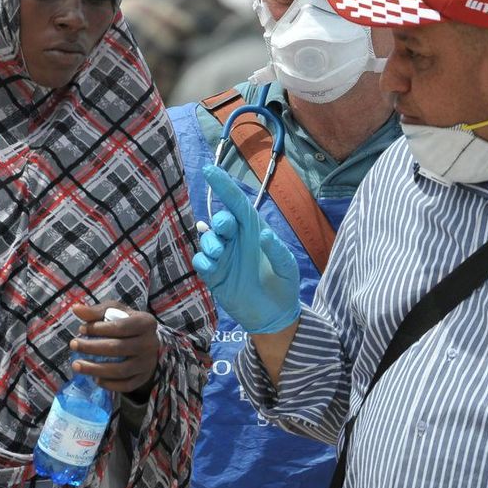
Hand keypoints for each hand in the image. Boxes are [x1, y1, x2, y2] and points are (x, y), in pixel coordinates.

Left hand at [68, 303, 159, 393]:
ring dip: (95, 369)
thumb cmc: (126, 323)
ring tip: (76, 365)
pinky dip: (109, 384)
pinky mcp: (144, 377)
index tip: (81, 329)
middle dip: (92, 348)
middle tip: (73, 345)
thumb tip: (76, 309)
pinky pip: (126, 385)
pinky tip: (95, 379)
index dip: (98, 329)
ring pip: (120, 370)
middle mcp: (150, 343)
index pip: (120, 327)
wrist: (146, 342)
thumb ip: (95, 312)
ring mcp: (148, 363)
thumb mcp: (113, 312)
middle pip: (118, 348)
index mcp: (145, 322)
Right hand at [192, 165, 300, 333]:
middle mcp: (236, 241)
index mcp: (253, 232)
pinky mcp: (214, 275)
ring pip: (208, 240)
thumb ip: (276, 250)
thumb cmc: (283, 286)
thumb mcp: (287, 268)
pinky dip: (203, 261)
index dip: (224, 186)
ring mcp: (223, 257)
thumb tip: (262, 234)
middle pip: (221, 221)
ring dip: (210, 243)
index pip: (237, 204)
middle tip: (225, 229)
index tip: (209, 170)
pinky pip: (201, 262)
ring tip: (219, 254)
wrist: (274, 317)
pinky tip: (212, 268)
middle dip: (220, 222)